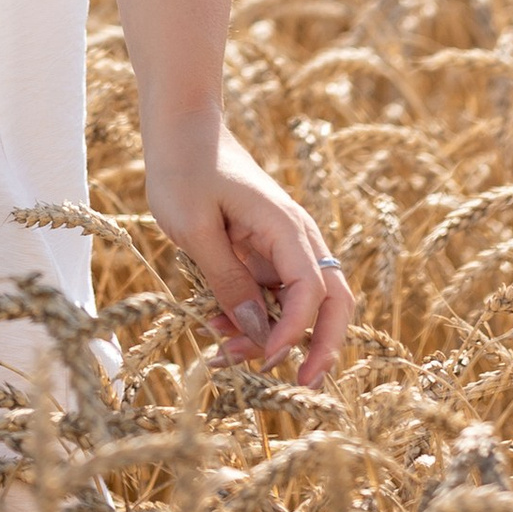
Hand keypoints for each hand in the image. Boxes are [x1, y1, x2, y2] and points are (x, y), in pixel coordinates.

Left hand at [143, 120, 353, 387]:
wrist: (179, 124)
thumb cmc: (184, 166)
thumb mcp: (195, 226)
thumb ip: (228, 280)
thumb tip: (260, 334)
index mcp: (286, 226)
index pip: (312, 291)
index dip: (295, 333)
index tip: (264, 361)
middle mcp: (295, 238)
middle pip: (333, 301)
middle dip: (322, 347)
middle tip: (299, 387)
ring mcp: (281, 245)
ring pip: (299, 304)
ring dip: (274, 336)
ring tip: (225, 353)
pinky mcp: (262, 251)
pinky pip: (271, 294)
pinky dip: (253, 318)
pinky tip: (216, 325)